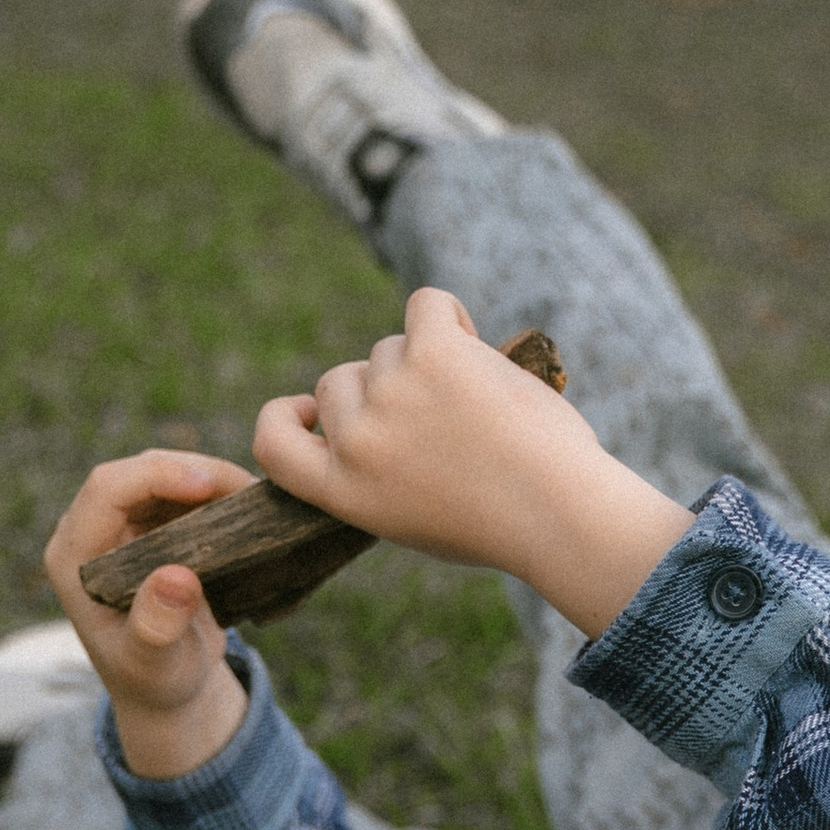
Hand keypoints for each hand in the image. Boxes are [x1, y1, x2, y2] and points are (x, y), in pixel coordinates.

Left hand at [44, 448, 254, 779]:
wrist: (166, 688)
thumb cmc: (155, 681)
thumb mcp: (155, 665)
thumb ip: (157, 627)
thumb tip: (175, 578)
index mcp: (74, 558)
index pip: (106, 489)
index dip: (156, 475)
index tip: (208, 487)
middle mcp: (91, 533)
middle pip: (139, 472)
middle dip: (195, 472)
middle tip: (249, 493)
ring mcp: (121, 526)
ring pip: (166, 474)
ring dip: (213, 480)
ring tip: (256, 502)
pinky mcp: (151, 526)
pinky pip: (184, 491)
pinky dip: (217, 494)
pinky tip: (250, 510)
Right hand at [253, 289, 691, 635]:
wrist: (557, 514)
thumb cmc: (500, 524)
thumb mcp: (412, 517)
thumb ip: (374, 472)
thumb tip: (370, 408)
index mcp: (342, 491)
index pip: (272, 444)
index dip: (284, 418)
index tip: (309, 412)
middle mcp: (354, 441)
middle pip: (342, 381)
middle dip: (382, 390)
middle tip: (442, 420)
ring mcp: (389, 392)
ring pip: (390, 348)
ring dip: (427, 362)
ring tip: (477, 405)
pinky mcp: (432, 351)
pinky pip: (427, 305)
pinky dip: (449, 317)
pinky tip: (477, 348)